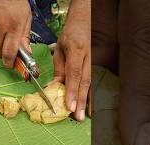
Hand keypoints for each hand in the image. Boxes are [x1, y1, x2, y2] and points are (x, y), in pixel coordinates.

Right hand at [0, 0, 31, 67]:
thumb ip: (26, 37)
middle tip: (12, 57)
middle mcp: (2, 29)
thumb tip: (26, 52)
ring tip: (9, 45)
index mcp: (14, 28)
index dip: (11, 63)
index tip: (15, 66)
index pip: (10, 52)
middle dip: (5, 58)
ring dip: (2, 50)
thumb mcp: (27, 20)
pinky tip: (5, 38)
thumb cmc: (17, 4)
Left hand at [49, 0, 90, 120]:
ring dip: (87, 101)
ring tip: (84, 116)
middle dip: (81, 101)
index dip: (72, 91)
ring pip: (90, 84)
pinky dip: (91, 96)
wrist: (85, 21)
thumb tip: (54, 87)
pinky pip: (93, 83)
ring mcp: (94, 62)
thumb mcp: (59, 49)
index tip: (69, 106)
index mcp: (76, 50)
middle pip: (84, 82)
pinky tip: (90, 107)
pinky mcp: (96, 65)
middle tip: (77, 117)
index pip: (74, 74)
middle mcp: (87, 57)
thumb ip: (58, 69)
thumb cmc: (70, 34)